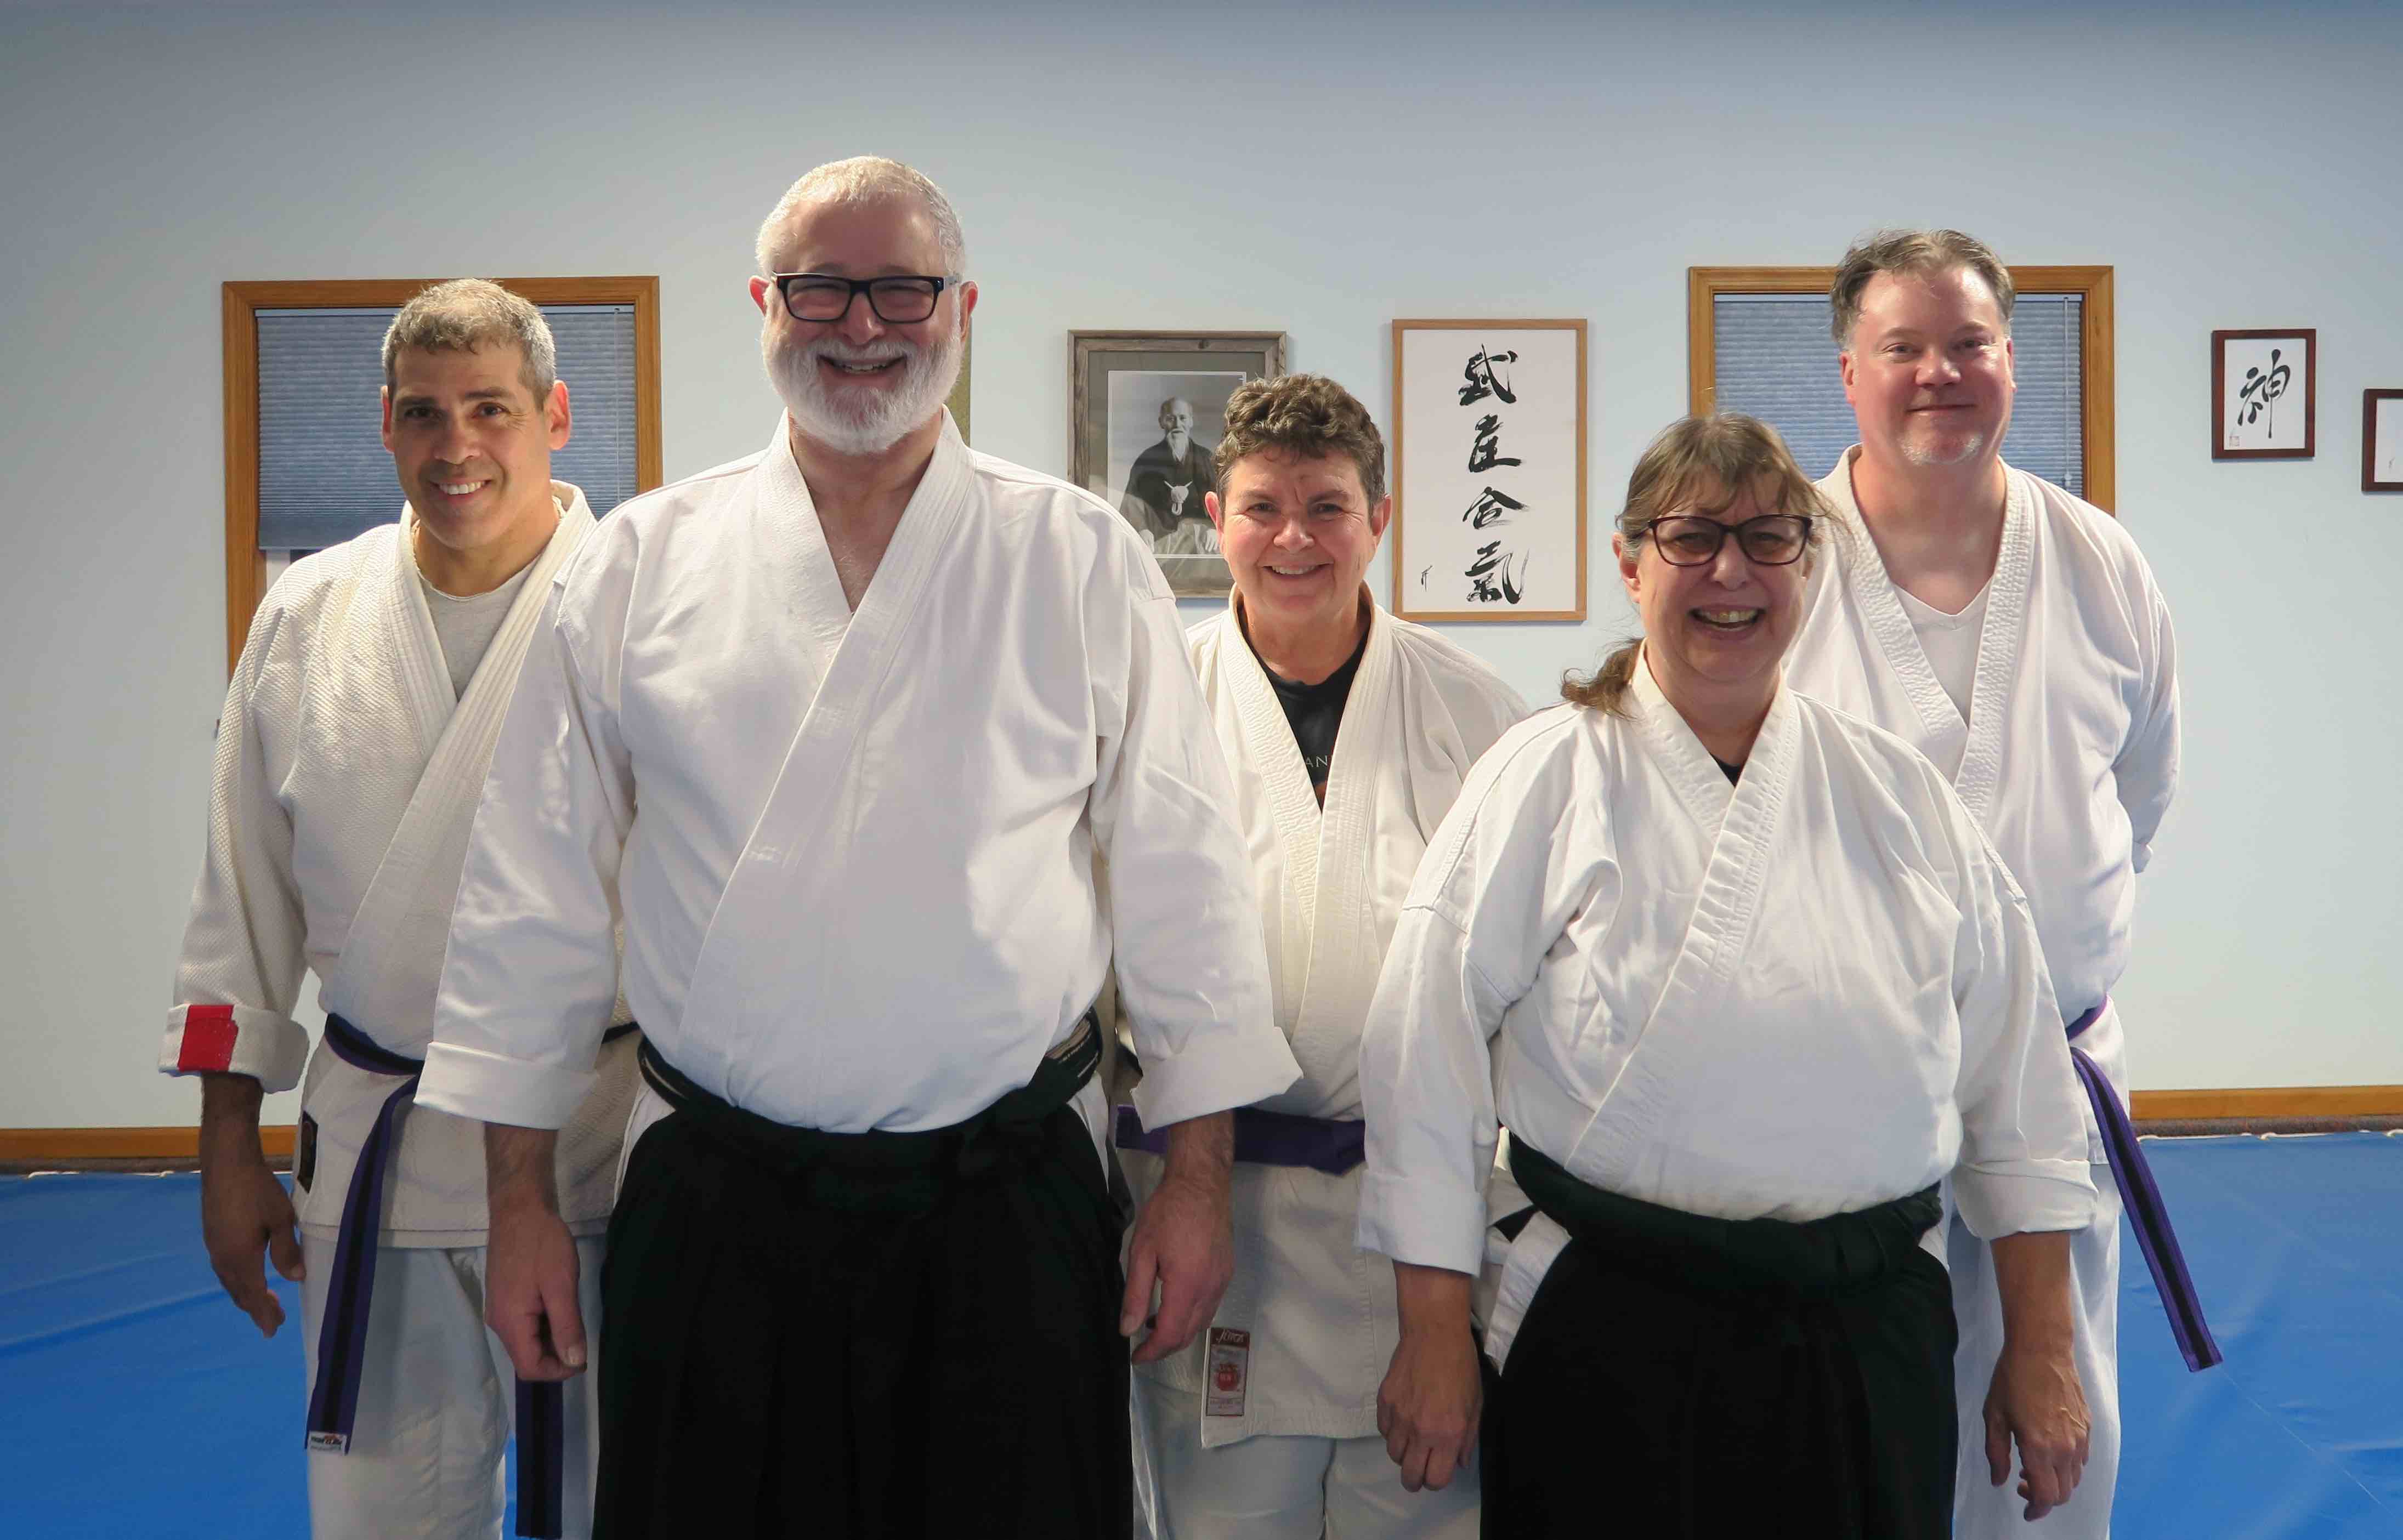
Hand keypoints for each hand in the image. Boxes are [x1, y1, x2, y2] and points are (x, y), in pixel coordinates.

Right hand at [199, 1137, 303, 1336]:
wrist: (225, 1162)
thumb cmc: (256, 1189)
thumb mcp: (281, 1219)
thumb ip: (287, 1250)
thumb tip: (295, 1278)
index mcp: (240, 1258)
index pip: (253, 1295)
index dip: (263, 1314)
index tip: (273, 1330)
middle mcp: (222, 1258)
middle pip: (239, 1292)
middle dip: (256, 1308)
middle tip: (274, 1321)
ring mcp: (213, 1246)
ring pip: (230, 1281)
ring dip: (246, 1294)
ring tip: (264, 1302)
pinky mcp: (212, 1235)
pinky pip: (224, 1269)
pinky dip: (238, 1280)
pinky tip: (247, 1276)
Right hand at [485, 1200, 586, 1380]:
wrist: (519, 1209)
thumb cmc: (541, 1243)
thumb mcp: (561, 1284)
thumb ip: (567, 1326)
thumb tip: (574, 1362)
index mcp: (509, 1322)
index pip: (530, 1368)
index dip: (558, 1371)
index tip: (584, 1359)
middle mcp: (499, 1322)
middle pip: (527, 1358)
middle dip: (557, 1356)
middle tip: (582, 1337)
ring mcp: (500, 1310)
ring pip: (527, 1342)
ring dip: (552, 1341)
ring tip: (574, 1320)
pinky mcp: (505, 1299)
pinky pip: (525, 1326)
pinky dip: (545, 1326)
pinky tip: (561, 1308)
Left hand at [1120, 1113, 1233, 1362]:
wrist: (1202, 1183)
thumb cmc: (1167, 1212)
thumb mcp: (1142, 1251)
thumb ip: (1135, 1294)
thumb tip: (1127, 1330)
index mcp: (1187, 1285)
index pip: (1170, 1334)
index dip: (1152, 1351)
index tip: (1135, 1356)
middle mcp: (1210, 1289)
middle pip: (1188, 1334)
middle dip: (1165, 1347)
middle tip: (1142, 1348)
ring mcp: (1222, 1282)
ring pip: (1201, 1323)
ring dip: (1179, 1333)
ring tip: (1153, 1325)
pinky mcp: (1227, 1273)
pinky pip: (1210, 1306)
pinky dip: (1191, 1316)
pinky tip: (1174, 1303)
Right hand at [1379, 1262, 1480, 1490]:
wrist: (1434, 1333)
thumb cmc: (1461, 1366)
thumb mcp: (1476, 1404)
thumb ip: (1468, 1438)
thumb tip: (1459, 1462)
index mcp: (1448, 1434)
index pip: (1435, 1479)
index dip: (1437, 1480)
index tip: (1438, 1471)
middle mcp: (1421, 1431)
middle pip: (1410, 1476)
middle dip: (1416, 1479)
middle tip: (1419, 1469)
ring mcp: (1400, 1417)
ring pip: (1393, 1454)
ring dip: (1404, 1453)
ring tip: (1412, 1440)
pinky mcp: (1384, 1402)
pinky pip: (1383, 1431)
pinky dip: (1392, 1431)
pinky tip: (1403, 1419)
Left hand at [1983, 1338, 2089, 1518]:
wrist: (2042, 1349)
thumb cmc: (2013, 1380)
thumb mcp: (1994, 1416)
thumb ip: (1996, 1453)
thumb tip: (1999, 1480)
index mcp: (2039, 1448)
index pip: (2047, 1496)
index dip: (2036, 1510)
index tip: (2025, 1510)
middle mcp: (2065, 1448)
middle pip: (2063, 1493)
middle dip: (2044, 1498)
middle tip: (2022, 1484)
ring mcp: (2080, 1438)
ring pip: (2075, 1478)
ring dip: (2056, 1483)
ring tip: (2033, 1467)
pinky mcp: (2088, 1427)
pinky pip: (2082, 1460)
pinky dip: (2067, 1467)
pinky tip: (2050, 1452)